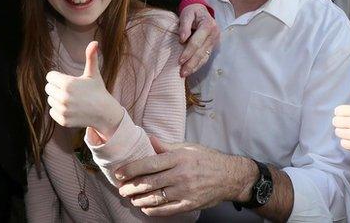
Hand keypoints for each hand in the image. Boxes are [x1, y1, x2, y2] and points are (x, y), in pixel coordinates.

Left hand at [45, 41, 123, 136]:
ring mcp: (63, 110)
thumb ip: (91, 57)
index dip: (58, 77)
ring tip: (71, 99)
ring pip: (50, 100)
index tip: (68, 80)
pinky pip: (52, 111)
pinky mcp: (63, 120)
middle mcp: (64, 97)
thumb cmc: (97, 90)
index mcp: (68, 83)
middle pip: (48, 88)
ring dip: (58, 99)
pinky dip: (59, 110)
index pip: (49, 77)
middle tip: (70, 90)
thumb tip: (94, 42)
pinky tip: (71, 108)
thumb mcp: (93, 73)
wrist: (104, 112)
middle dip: (57, 87)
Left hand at [116, 137, 248, 215]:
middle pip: (149, 182)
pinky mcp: (189, 204)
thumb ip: (166, 146)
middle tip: (121, 188)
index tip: (119, 173)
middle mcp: (181, 174)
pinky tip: (145, 207)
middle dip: (131, 187)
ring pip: (155, 197)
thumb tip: (147, 139)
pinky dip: (152, 209)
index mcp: (179, 158)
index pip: (149, 164)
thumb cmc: (208, 159)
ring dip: (139, 199)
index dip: (131, 169)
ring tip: (131, 198)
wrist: (230, 176)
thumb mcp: (188, 147)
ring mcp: (185, 191)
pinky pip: (166, 210)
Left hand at [177, 3, 220, 76]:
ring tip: (185, 74)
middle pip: (202, 52)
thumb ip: (184, 26)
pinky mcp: (213, 46)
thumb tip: (182, 39)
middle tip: (182, 73)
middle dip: (191, 63)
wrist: (201, 10)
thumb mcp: (187, 14)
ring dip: (195, 66)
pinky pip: (206, 57)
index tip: (180, 61)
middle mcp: (214, 34)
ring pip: (205, 56)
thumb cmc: (192, 12)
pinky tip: (191, 70)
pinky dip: (198, 64)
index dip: (188, 52)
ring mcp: (215, 41)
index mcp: (209, 25)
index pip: (197, 42)